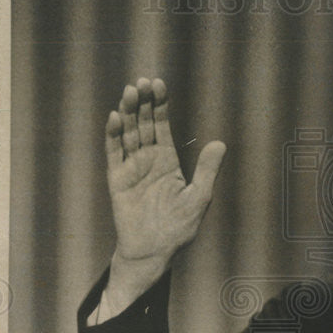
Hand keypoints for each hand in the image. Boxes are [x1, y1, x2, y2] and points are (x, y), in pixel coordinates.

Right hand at [103, 78, 224, 302]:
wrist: (154, 251)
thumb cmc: (179, 228)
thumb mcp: (199, 197)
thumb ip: (207, 170)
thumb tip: (220, 143)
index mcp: (167, 161)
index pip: (162, 126)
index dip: (159, 106)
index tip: (159, 84)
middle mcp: (147, 160)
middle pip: (143, 125)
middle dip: (143, 103)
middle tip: (143, 82)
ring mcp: (131, 168)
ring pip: (128, 134)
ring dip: (128, 113)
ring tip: (130, 92)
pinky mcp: (117, 180)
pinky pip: (113, 154)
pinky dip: (113, 136)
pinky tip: (115, 117)